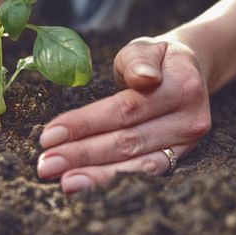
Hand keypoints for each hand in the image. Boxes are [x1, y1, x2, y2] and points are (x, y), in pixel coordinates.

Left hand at [37, 36, 211, 192]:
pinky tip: (88, 186)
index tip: (49, 135)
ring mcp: (186, 144)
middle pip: (127, 141)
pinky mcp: (179, 158)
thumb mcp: (146, 48)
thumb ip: (139, 60)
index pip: (124, 109)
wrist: (186, 73)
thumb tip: (145, 78)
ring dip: (97, 176)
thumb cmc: (154, 60)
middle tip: (47, 166)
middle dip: (82, 155)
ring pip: (136, 165)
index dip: (84, 124)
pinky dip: (116, 181)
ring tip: (64, 183)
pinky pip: (146, 175)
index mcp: (181, 86)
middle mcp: (188, 119)